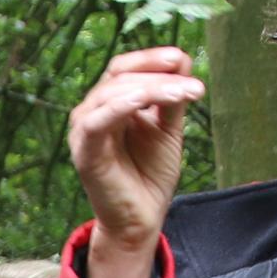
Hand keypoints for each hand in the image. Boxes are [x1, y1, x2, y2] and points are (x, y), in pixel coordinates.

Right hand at [67, 47, 201, 277]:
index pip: (125, 67)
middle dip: (157, 74)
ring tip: (182, 93)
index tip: (181, 58)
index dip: (151, 58)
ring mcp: (86, 130)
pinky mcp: (84, 151)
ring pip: (112, 93)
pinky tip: (143, 101)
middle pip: (119, 75)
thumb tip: (182, 58)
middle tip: (192, 86)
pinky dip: (119, 106)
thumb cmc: (151, 175)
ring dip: (149, 88)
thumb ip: (171, 97)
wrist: (141, 219)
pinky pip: (96, 121)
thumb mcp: (168, 129)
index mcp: (112, 103)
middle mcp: (94, 111)